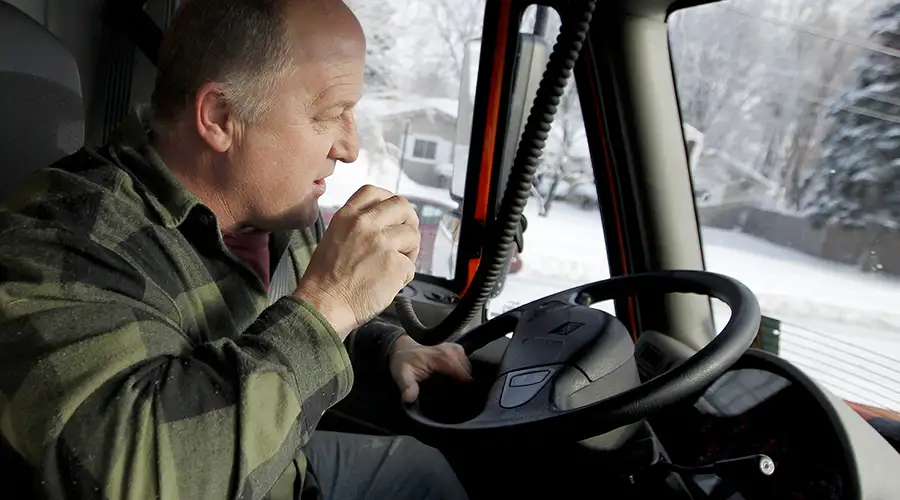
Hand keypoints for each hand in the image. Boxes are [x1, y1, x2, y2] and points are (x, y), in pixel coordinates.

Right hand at [295, 185, 419, 337]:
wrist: (323, 305)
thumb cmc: (324, 281)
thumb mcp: (333, 239)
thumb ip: (356, 228)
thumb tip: (382, 226)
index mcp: (347, 217)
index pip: (374, 193)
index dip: (389, 200)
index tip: (393, 212)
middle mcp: (365, 225)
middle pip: (401, 206)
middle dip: (409, 220)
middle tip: (407, 236)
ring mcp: (381, 243)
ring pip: (412, 236)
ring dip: (410, 251)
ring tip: (396, 266)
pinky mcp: (394, 264)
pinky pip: (411, 266)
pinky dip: (404, 276)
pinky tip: (389, 284)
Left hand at [388, 334, 472, 402]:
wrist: (401, 346)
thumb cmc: (403, 361)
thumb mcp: (402, 374)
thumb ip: (407, 386)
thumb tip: (409, 398)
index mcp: (443, 357)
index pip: (464, 375)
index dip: (464, 388)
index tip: (462, 398)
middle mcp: (452, 350)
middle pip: (468, 372)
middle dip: (465, 384)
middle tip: (457, 395)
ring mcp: (454, 348)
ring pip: (468, 367)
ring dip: (464, 377)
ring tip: (456, 388)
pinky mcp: (455, 348)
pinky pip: (465, 362)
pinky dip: (463, 370)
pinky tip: (456, 379)